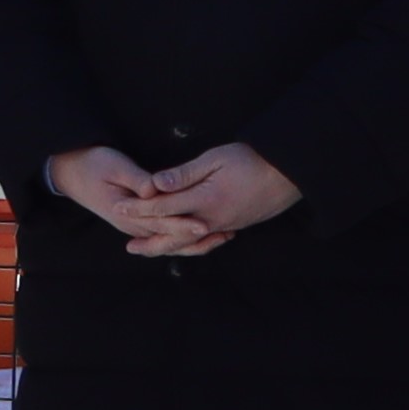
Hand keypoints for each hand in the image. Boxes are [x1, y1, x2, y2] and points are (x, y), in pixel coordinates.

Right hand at [45, 145, 208, 255]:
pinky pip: (166, 234)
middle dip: (197, 238)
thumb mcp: (113, 165)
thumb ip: (136, 179)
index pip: (160, 222)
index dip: (183, 224)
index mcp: (126, 213)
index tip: (204, 224)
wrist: (70, 173)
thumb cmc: (92, 165)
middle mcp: (133, 225)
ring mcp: (136, 226)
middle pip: (169, 237)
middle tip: (226, 235)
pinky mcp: (140, 222)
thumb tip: (154, 189)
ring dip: (196, 241)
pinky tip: (206, 234)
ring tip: (224, 237)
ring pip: (170, 240)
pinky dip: (186, 236)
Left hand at [137, 143, 300, 246]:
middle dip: (150, 241)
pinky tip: (182, 245)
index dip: (139, 208)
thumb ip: (185, 174)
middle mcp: (213, 218)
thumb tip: (155, 184)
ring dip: (168, 247)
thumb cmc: (252, 159)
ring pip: (191, 243)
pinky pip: (207, 241)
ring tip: (150, 250)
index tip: (118, 208)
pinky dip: (190, 246)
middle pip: (174, 235)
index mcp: (205, 199)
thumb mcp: (216, 159)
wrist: (290, 174)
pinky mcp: (235, 226)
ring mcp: (225, 225)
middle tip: (128, 248)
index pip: (163, 207)